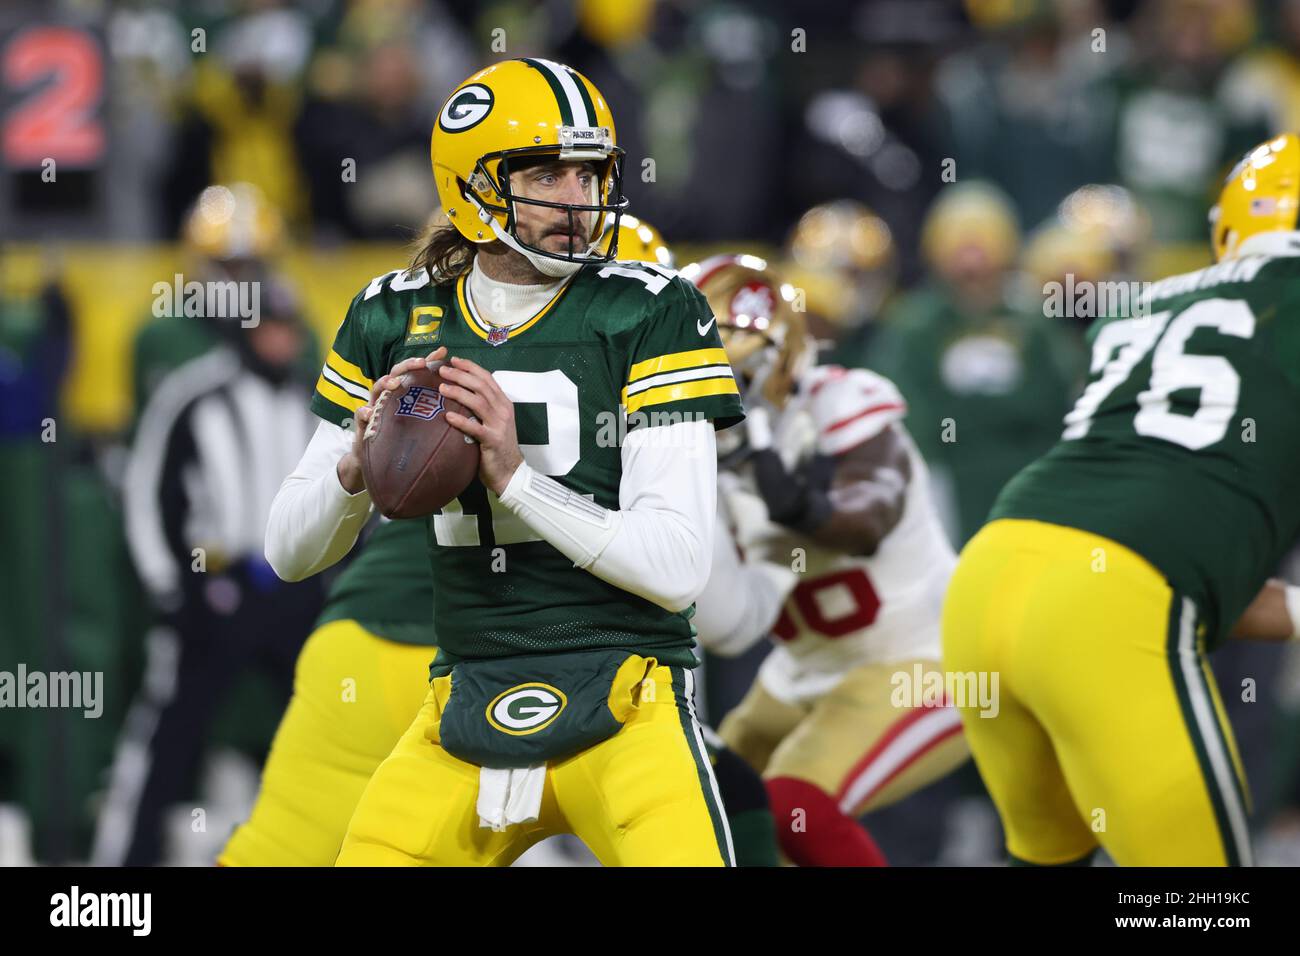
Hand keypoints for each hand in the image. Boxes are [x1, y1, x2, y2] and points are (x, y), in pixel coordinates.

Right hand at [336, 347, 448, 493]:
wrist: (378, 460)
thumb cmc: (402, 438)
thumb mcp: (421, 423)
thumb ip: (434, 409)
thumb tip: (458, 398)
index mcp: (404, 393)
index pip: (416, 373)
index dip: (428, 360)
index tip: (442, 352)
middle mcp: (388, 395)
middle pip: (397, 373)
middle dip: (408, 366)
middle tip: (421, 363)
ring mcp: (375, 407)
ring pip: (377, 388)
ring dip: (385, 383)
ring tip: (395, 383)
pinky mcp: (364, 422)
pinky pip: (361, 414)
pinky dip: (364, 412)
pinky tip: (368, 412)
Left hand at [437, 355, 523, 495]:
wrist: (511, 472)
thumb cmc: (497, 446)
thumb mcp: (494, 421)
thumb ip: (483, 407)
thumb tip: (461, 393)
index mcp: (503, 403)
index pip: (487, 378)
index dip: (470, 367)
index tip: (453, 360)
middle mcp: (503, 410)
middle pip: (481, 386)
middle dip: (461, 375)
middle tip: (442, 370)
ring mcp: (499, 425)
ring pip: (479, 402)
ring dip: (459, 393)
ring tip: (442, 388)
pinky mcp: (493, 441)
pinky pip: (475, 428)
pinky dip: (461, 421)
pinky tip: (448, 417)